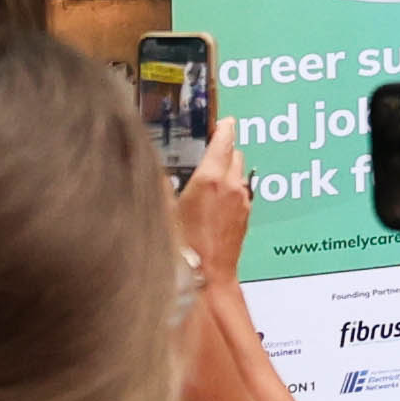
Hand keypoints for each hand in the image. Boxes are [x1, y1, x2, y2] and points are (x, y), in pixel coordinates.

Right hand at [174, 123, 253, 282]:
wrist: (207, 279)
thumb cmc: (182, 249)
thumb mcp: (161, 210)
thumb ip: (160, 182)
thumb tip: (153, 165)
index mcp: (210, 178)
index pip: (223, 140)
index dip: (223, 128)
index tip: (222, 121)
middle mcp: (231, 186)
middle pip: (234, 154)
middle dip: (223, 150)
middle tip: (206, 152)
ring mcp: (242, 202)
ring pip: (238, 174)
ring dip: (227, 171)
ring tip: (206, 181)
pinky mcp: (246, 217)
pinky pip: (240, 193)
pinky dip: (230, 190)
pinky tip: (213, 203)